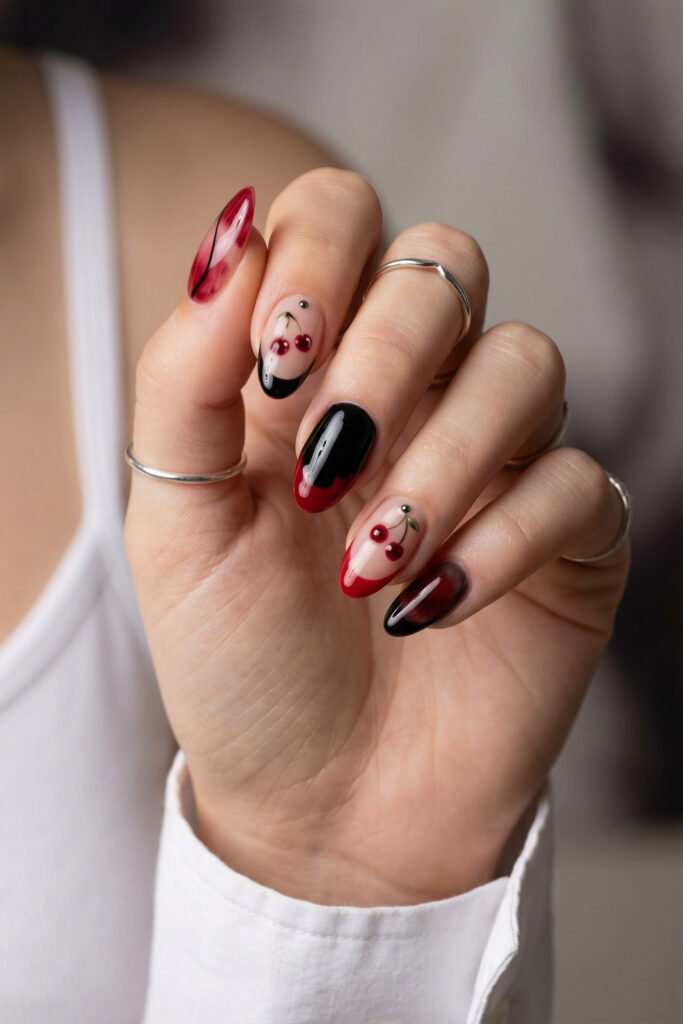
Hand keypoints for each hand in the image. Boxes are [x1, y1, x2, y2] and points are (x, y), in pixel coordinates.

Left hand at [124, 170, 628, 905]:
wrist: (320, 800)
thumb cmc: (242, 659)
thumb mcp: (177, 520)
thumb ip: (186, 376)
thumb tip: (228, 235)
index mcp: (314, 367)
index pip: (343, 213)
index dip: (317, 258)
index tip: (277, 371)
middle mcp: (414, 391)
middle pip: (447, 264)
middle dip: (384, 358)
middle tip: (324, 474)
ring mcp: (499, 458)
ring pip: (525, 363)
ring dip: (443, 461)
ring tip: (373, 567)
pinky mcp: (568, 534)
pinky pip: (574, 483)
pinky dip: (499, 542)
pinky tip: (430, 609)